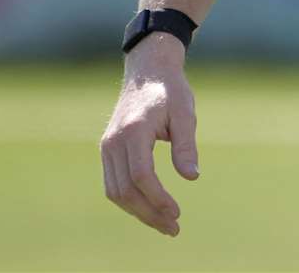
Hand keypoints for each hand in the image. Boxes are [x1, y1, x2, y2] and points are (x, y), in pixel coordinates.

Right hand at [100, 35, 199, 236]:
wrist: (147, 71)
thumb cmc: (170, 91)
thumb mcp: (185, 113)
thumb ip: (186, 145)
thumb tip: (191, 178)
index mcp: (134, 130)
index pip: (141, 175)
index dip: (158, 198)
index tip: (177, 212)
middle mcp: (114, 141)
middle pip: (125, 189)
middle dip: (148, 213)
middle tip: (173, 228)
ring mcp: (107, 146)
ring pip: (115, 191)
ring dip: (138, 211)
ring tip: (164, 224)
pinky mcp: (107, 150)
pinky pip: (113, 183)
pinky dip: (129, 200)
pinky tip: (149, 208)